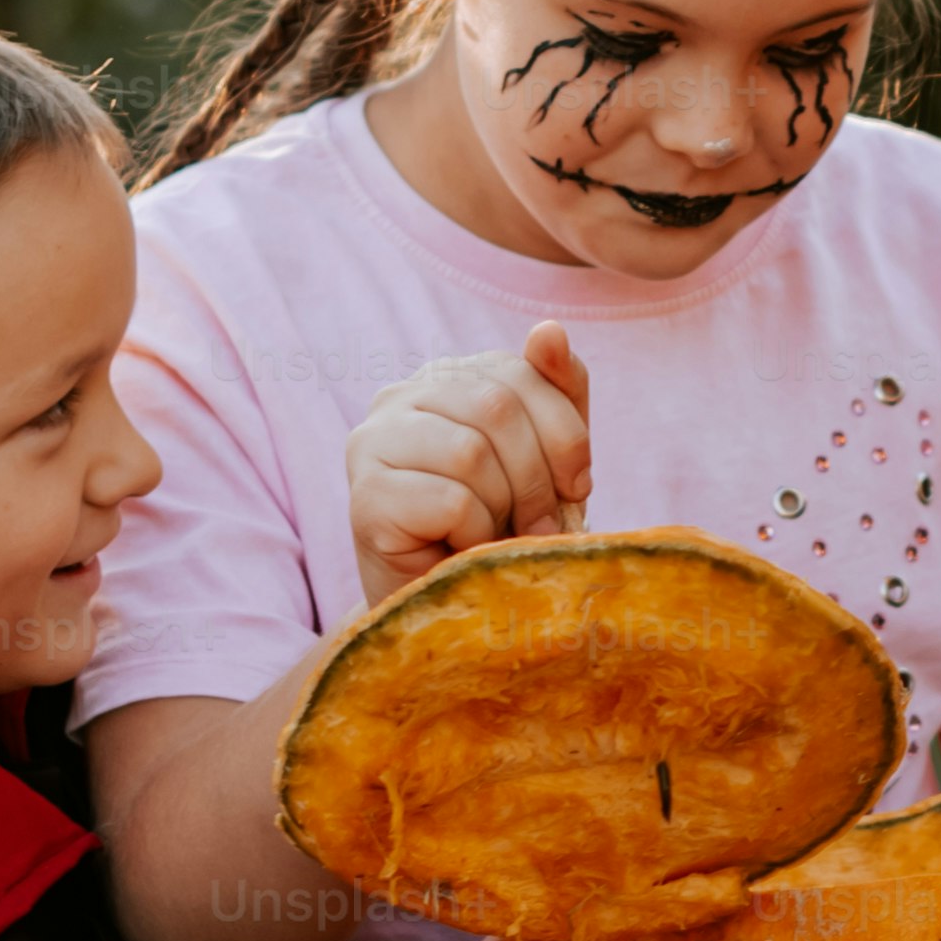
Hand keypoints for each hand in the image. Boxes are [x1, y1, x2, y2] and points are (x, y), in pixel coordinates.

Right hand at [351, 320, 592, 599]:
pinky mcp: (364, 497)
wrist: (448, 611)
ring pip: (471, 453)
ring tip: (495, 538)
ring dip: (503, 510)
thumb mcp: (546, 458)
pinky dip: (474, 535)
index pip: (522, 372)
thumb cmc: (500, 530)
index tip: (576, 486)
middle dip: (537, 478)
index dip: (564, 433)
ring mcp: (371, 443)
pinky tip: (459, 550)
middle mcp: (399, 396)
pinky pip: (450, 500)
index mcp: (447, 378)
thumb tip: (550, 329)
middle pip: (497, 408)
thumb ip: (557, 393)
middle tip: (540, 528)